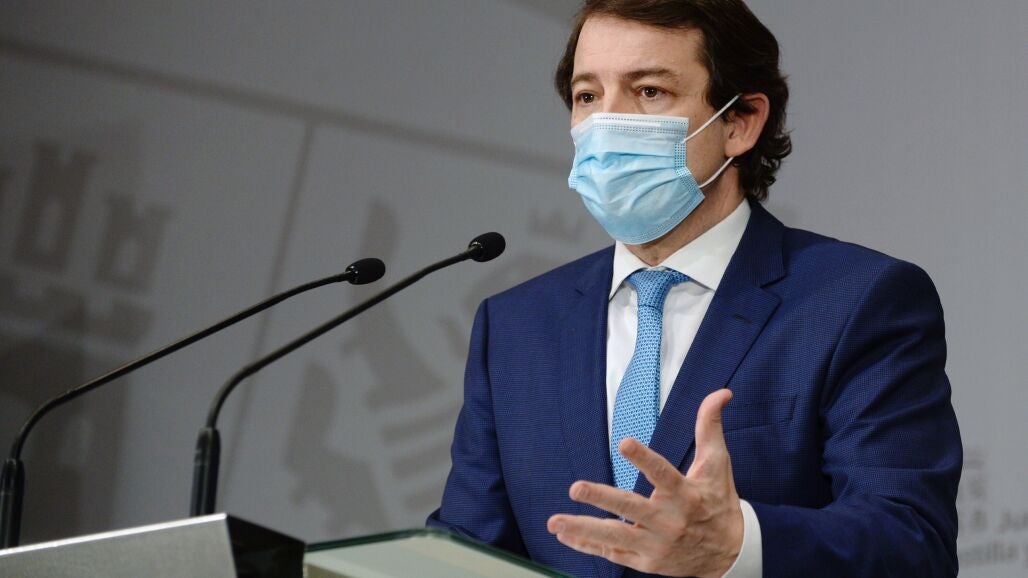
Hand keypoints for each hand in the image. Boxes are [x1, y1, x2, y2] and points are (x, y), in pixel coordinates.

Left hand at [547, 389, 742, 577]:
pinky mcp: (646, 561)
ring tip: (555, 521)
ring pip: (615, 536)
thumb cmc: (718, 501)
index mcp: (685, 495)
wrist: (730, 553)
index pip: (662, 474)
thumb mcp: (717, 463)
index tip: (625, 442)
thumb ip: (709, 426)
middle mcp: (668, 521)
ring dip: (583, 529)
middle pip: (631, 508)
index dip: (644, 459)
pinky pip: (612, 552)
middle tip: (575, 488)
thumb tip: (721, 393)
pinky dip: (587, 545)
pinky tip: (564, 536)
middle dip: (602, 498)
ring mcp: (655, 544)